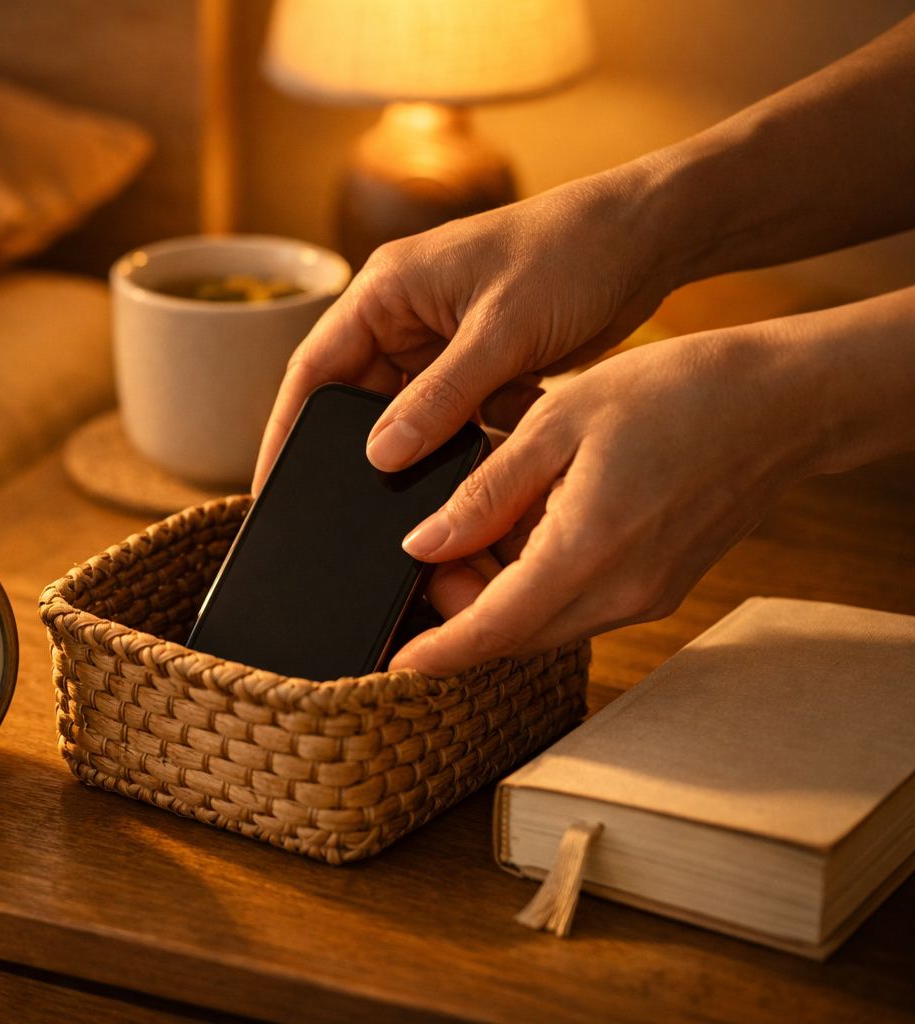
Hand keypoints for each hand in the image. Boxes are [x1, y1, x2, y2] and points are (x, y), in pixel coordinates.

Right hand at [254, 170, 674, 491]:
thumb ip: (439, 398)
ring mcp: (443, 342)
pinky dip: (469, 443)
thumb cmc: (573, 252)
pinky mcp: (482, 364)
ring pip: (410, 417)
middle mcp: (404, 316)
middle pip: (357, 401)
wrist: (652, 236)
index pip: (313, 369)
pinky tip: (488, 468)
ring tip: (423, 503)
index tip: (271, 486)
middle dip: (361, 453)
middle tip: (352, 514)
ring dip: (425, 452)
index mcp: (386, 290)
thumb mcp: (501, 331)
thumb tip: (378, 456)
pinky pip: (455, 418)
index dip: (286, 430)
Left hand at [387, 323, 824, 675]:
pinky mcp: (659, 589)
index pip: (492, 630)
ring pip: (546, 623)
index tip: (393, 662)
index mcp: (586, 550)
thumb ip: (485, 491)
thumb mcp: (557, 422)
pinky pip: (579, 605)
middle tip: (425, 557)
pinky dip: (539, 584)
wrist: (782, 403)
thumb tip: (423, 545)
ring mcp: (645, 597)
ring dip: (498, 597)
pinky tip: (525, 529)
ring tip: (473, 531)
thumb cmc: (675, 393)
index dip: (436, 652)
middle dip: (459, 613)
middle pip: (514, 635)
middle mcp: (620, 593)